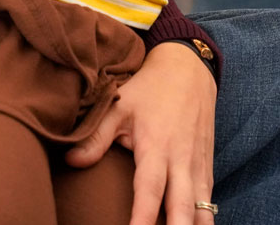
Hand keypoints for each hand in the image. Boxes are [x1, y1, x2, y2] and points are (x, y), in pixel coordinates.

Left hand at [65, 42, 217, 224]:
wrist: (188, 69)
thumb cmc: (150, 89)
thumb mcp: (120, 106)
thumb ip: (97, 136)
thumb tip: (71, 162)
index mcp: (157, 146)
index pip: (150, 191)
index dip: (143, 218)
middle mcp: (182, 160)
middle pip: (183, 208)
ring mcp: (198, 165)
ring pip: (202, 209)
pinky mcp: (208, 167)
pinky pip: (209, 201)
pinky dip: (202, 220)